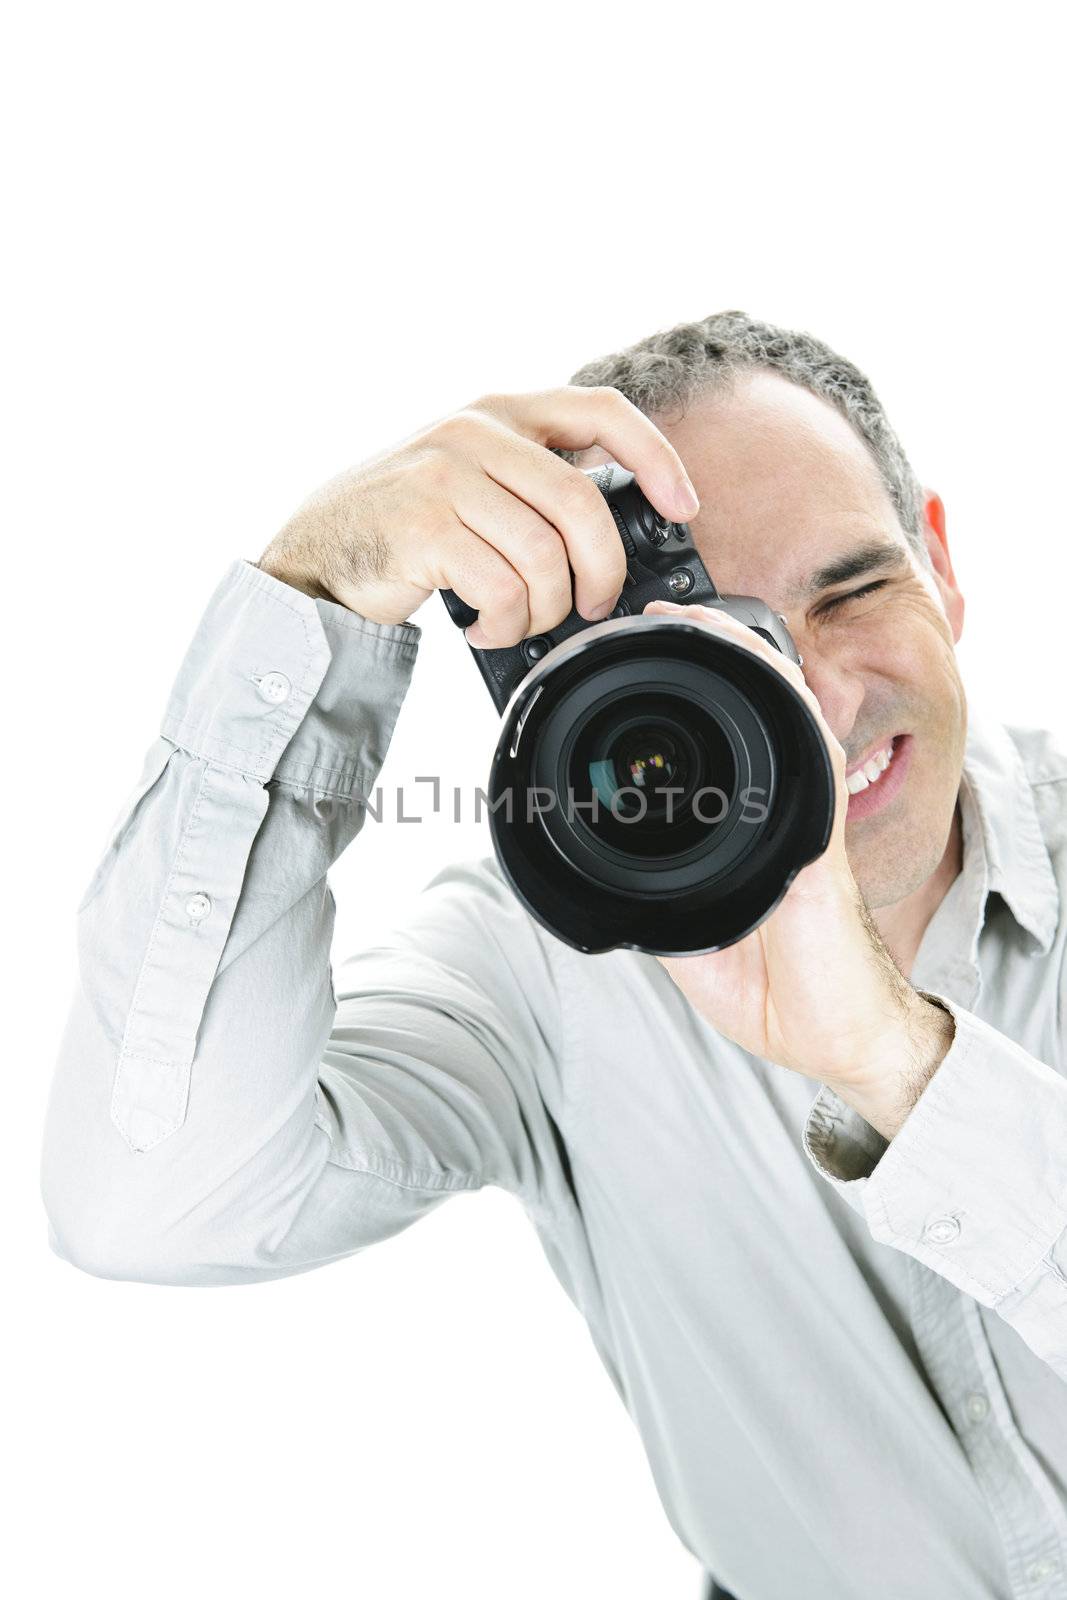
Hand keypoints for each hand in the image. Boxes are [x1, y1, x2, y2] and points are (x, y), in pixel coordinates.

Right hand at [256, 388, 699, 636]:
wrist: (315, 552)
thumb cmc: (406, 524)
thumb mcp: (471, 476)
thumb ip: (532, 481)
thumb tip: (613, 529)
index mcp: (500, 412)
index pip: (603, 411)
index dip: (657, 458)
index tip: (684, 507)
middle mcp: (476, 433)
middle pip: (582, 505)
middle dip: (602, 571)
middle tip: (592, 606)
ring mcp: (446, 476)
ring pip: (545, 556)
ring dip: (545, 609)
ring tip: (520, 622)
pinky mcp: (424, 529)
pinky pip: (502, 588)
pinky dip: (504, 624)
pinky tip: (484, 627)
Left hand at [643, 600, 954, 1138]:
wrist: (838, 1035)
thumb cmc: (780, 992)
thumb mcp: (691, 949)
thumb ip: (660, 908)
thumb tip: (610, 893)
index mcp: (745, 833)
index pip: (708, 751)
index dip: (679, 701)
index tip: (634, 661)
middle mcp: (778, 811)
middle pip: (745, 712)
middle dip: (703, 656)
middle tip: (654, 617)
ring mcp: (804, 814)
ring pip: (778, 710)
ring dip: (736, 659)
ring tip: (690, 618)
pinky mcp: (822, 830)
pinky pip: (810, 746)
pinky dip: (781, 696)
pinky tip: (756, 657)